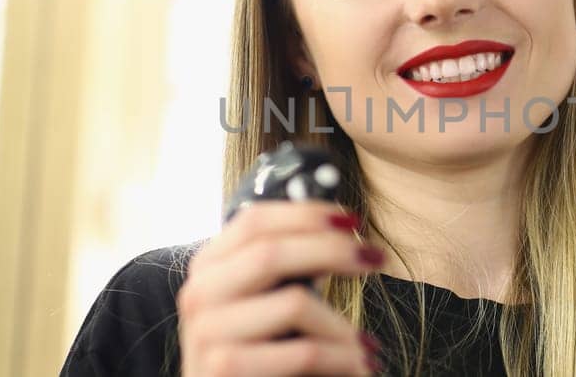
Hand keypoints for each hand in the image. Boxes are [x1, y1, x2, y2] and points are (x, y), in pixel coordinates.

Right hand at [177, 202, 384, 375]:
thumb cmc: (260, 352)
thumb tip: (340, 227)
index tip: (353, 221)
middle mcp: (198, 294)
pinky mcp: (225, 369)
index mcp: (208, 266)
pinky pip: (304, 353)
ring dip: (342, 325)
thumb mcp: (265, 299)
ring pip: (293, 304)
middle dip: (333, 250)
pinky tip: (360, 364)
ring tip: (365, 345)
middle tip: (377, 259)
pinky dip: (342, 358)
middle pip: (271, 253)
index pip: (254, 221)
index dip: (306, 213)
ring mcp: (207, 333)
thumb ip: (286, 263)